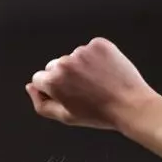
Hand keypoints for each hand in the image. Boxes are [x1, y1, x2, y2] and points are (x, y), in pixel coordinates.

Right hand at [27, 38, 157, 131]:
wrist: (130, 104)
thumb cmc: (98, 114)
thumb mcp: (64, 116)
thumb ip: (41, 103)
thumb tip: (31, 87)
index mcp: (53, 80)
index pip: (39, 78)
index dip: (51, 89)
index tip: (66, 95)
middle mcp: (65, 62)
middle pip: (54, 66)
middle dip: (64, 76)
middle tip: (83, 90)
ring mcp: (83, 51)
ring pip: (73, 57)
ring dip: (80, 66)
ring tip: (96, 82)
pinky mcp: (99, 44)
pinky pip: (90, 49)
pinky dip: (95, 58)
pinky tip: (104, 71)